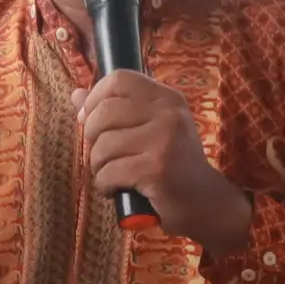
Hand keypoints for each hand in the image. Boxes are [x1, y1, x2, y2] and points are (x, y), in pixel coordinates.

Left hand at [74, 69, 254, 254]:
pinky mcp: (157, 169)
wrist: (207, 204)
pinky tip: (116, 190)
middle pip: (105, 111)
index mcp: (167, 98)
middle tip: (102, 156)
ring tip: (112, 176)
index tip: (90, 119)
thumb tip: (76, 96)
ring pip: (103, 145)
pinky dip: (104, 185)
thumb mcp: (150, 132)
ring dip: (98, 166)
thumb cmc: (174, 167)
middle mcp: (169, 113)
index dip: (95, 98)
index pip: (119, 79)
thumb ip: (116, 111)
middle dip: (92, 137)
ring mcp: (164, 140)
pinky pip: (109, 172)